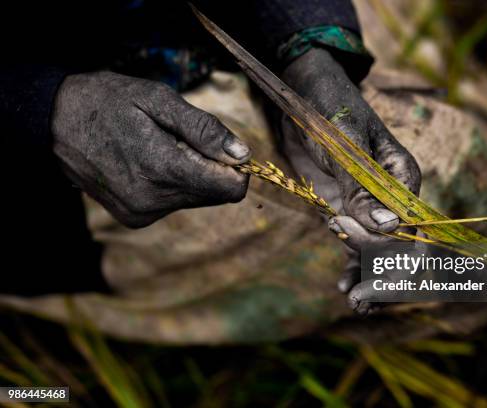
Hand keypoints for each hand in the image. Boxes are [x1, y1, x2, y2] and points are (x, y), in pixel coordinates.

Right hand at [51, 71, 250, 227]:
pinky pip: (173, 203)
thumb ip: (204, 130)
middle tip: (178, 139)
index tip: (220, 145)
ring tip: (157, 147)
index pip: (230, 189)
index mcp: (164, 170)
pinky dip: (171, 184)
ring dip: (189, 174)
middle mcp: (154, 202)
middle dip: (208, 166)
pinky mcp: (134, 218)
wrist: (54, 122)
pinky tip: (146, 161)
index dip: (235, 167)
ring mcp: (141, 214)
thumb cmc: (108, 102)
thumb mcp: (159, 100)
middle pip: (214, 194)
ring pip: (195, 199)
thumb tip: (242, 155)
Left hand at [280, 49, 420, 312]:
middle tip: (359, 299)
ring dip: (370, 279)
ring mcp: (367, 206)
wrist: (302, 97)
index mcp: (403, 178)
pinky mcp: (346, 210)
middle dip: (383, 275)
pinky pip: (355, 244)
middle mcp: (391, 196)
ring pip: (378, 251)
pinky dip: (353, 266)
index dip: (391, 253)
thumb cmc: (329, 111)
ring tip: (355, 303)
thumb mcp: (344, 149)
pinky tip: (345, 287)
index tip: (359, 259)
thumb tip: (389, 229)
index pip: (410, 227)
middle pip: (398, 247)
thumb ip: (362, 190)